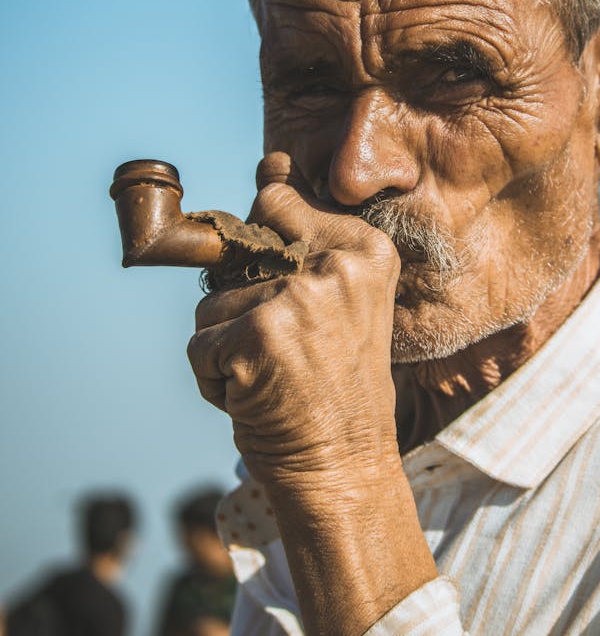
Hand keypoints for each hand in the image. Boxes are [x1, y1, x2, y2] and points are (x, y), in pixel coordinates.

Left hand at [187, 153, 402, 490]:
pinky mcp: (255, 335)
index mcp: (366, 250)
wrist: (343, 471)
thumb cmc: (333, 389)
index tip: (298, 308)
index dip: (268, 258)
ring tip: (274, 380)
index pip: (277, 203)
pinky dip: (213, 380)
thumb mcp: (341, 302)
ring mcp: (296, 299)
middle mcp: (336, 266)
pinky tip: (256, 399)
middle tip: (293, 356)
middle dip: (246, 310)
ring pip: (211, 303)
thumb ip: (304, 240)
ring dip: (228, 349)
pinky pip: (198, 344)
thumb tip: (268, 164)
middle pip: (238, 257)